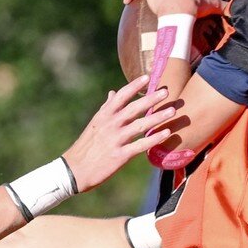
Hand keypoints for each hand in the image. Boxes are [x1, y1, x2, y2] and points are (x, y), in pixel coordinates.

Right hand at [63, 76, 178, 191]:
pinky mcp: (120, 155)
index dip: (134, 86)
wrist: (74, 171)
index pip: (121, 96)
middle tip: (166, 92)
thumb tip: (112, 92)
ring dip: (157, 117)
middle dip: (151, 99)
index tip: (148, 77)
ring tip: (173, 111)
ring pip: (140, 125)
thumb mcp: (94, 124)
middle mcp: (110, 125)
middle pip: (134, 108)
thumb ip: (106, 108)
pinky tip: (166, 133)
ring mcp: (116, 140)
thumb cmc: (86, 147)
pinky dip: (154, 139)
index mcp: (104, 115)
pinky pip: (140, 145)